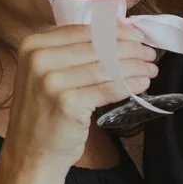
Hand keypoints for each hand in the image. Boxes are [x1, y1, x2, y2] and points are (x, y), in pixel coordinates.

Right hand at [0, 21, 155, 173]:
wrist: (31, 152)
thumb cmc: (45, 111)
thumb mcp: (48, 73)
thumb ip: (73, 52)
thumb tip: (119, 34)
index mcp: (33, 45)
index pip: (84, 31)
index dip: (116, 32)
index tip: (137, 36)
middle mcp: (39, 60)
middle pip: (97, 48)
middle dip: (130, 49)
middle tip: (150, 53)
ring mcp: (51, 82)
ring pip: (106, 68)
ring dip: (135, 67)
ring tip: (151, 68)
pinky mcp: (67, 103)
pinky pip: (108, 89)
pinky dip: (130, 85)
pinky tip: (143, 84)